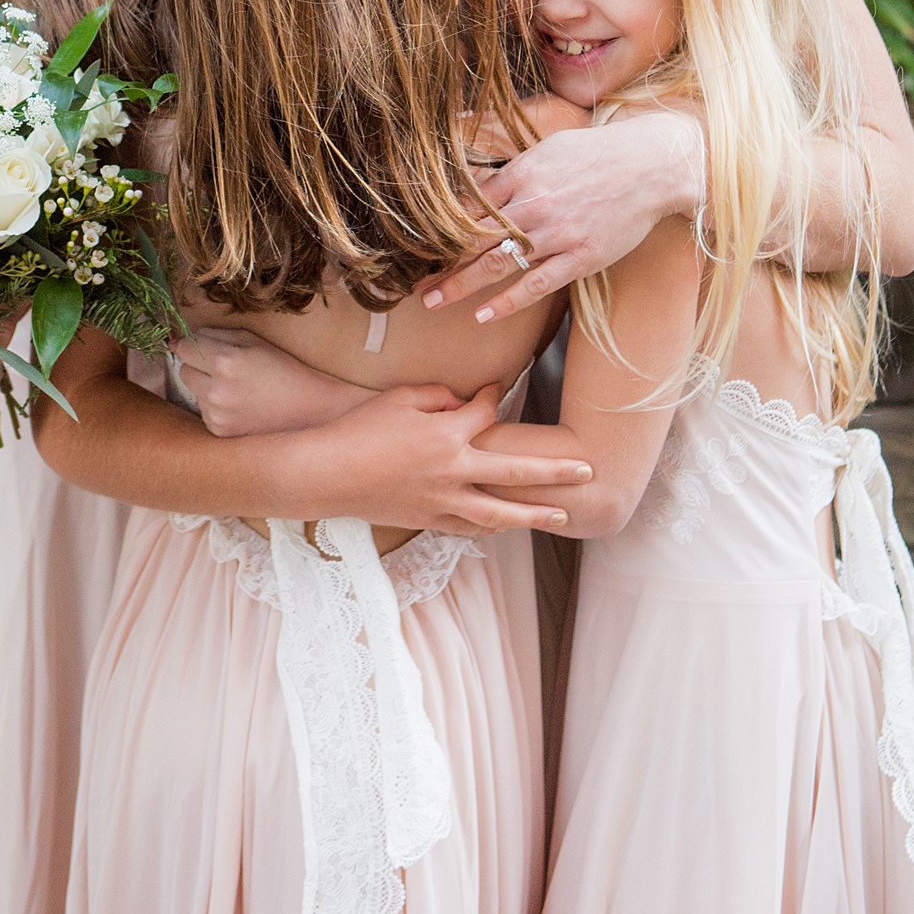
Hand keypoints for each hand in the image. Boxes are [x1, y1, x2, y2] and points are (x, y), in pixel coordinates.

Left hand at [170, 328, 361, 437]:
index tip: (197, 346)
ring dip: (207, 387)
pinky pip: (205, 412)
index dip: (189, 344)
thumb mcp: (254, 341)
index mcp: (224, 362)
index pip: (183, 348)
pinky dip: (216, 407)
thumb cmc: (284, 368)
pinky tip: (240, 405)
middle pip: (184, 371)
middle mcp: (216, 390)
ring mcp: (217, 415)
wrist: (309, 408)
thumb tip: (182, 338)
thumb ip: (216, 335)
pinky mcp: (220, 431)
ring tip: (238, 388)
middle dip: (197, 366)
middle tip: (223, 367)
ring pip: (194, 392)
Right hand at [289, 382, 592, 535]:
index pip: (486, 412)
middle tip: (586, 470)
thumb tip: (461, 401)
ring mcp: (442, 501)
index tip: (499, 386)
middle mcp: (453, 472)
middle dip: (555, 471)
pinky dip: (490, 527)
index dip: (494, 395)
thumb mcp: (400, 398)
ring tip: (563, 516)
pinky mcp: (428, 520)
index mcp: (447, 435)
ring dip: (534, 515)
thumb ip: (437, 395)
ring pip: (500, 513)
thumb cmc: (360, 429)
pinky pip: (468, 526)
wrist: (326, 474)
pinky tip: (506, 527)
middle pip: (516, 473)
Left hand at [423, 107, 706, 324]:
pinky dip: (508, 302)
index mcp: (522, 174)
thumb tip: (476, 189)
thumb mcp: (547, 149)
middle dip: (441, 264)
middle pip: (475, 239)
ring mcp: (558, 234)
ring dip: (462, 285)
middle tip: (414, 285)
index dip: (440, 229)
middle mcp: (534, 205)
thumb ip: (512, 173)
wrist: (651, 165)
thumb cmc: (597, 153)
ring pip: (499, 264)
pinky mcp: (581, 257)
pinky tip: (484, 316)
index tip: (418, 246)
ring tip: (434, 302)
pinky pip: (537, 285)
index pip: (469, 206)